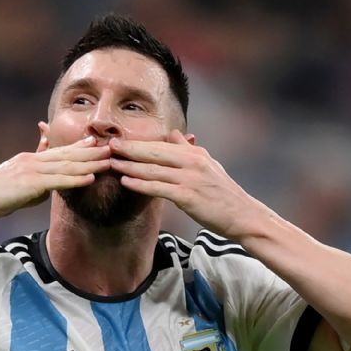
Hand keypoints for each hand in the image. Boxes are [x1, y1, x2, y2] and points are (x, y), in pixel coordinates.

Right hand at [0, 133, 110, 222]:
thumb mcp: (16, 181)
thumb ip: (33, 176)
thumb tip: (48, 179)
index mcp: (31, 160)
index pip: (60, 151)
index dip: (80, 146)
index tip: (97, 141)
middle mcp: (33, 160)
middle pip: (68, 154)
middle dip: (92, 151)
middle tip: (113, 146)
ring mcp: (32, 170)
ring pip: (67, 165)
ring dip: (90, 163)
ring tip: (109, 161)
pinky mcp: (30, 184)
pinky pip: (57, 181)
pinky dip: (75, 179)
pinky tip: (90, 178)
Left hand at [108, 130, 267, 239]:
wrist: (242, 215)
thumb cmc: (223, 194)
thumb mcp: (208, 166)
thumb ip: (188, 150)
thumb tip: (173, 134)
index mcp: (195, 154)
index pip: (161, 145)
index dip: (139, 143)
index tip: (120, 141)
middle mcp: (192, 161)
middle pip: (154, 152)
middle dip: (130, 149)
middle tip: (108, 146)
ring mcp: (189, 178)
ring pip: (154, 169)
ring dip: (130, 166)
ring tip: (112, 163)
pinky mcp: (188, 196)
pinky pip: (159, 188)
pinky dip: (141, 184)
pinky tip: (126, 182)